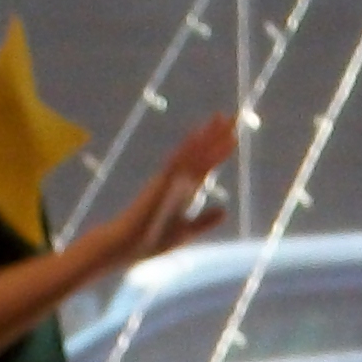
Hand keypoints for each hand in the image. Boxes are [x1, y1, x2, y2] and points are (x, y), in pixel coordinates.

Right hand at [96, 111, 237, 273]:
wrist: (128, 245)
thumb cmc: (153, 240)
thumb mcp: (187, 231)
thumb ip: (205, 221)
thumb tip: (224, 211)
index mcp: (186, 190)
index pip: (207, 164)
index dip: (220, 149)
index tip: (234, 133)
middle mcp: (179, 179)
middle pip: (202, 152)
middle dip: (217, 134)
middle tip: (233, 115)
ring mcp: (169, 179)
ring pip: (192, 152)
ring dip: (206, 135)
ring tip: (220, 117)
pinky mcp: (160, 183)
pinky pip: (176, 162)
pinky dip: (186, 148)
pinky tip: (197, 134)